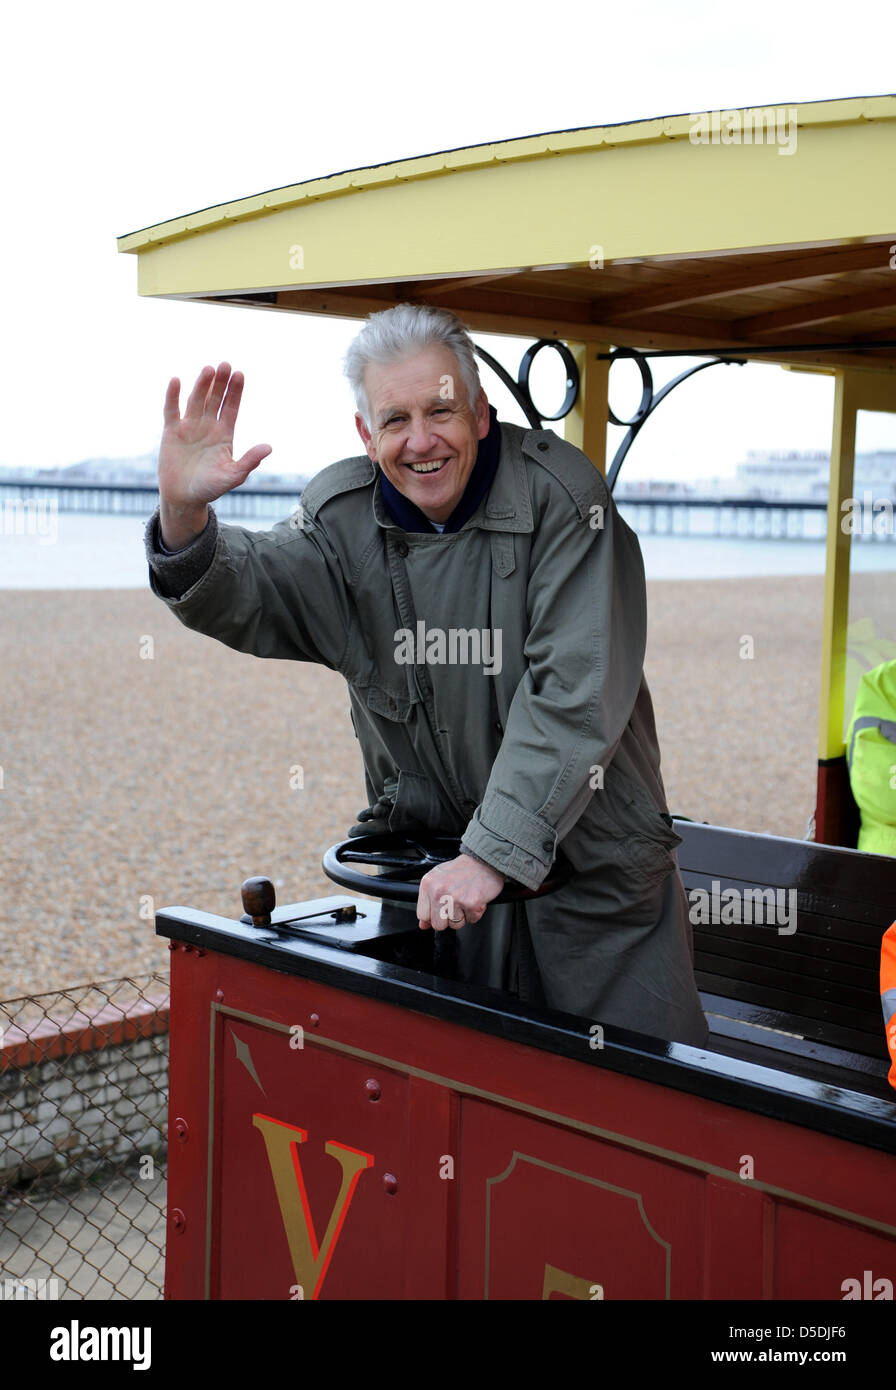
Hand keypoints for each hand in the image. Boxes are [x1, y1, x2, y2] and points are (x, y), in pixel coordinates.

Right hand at [158, 363, 271, 546]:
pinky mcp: (171, 431)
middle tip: (226, 364)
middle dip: (220, 382)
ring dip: (202, 385)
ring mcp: (189, 426)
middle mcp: (207, 426)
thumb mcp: (233, 476)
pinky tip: (176, 380)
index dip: (235, 391)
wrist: (184, 498)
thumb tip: (269, 447)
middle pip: (215, 399)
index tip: (240, 374)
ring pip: (196, 400)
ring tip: (208, 369)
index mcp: (224, 434)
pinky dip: (173, 395)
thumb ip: (249, 461)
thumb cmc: (210, 488)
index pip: (231, 407)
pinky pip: (172, 410)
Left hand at [416, 854, 503, 931]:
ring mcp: (454, 898)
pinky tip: (474, 898)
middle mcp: (439, 891)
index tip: (440, 910)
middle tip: (455, 904)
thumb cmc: (463, 868)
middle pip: (438, 924)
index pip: (422, 915)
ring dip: (463, 915)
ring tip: (466, 899)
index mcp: (428, 884)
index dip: (433, 916)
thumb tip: (423, 924)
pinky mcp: (471, 903)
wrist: (484, 861)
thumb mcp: (439, 878)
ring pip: (455, 924)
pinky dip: (475, 912)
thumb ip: (428, 900)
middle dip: (448, 918)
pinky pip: (472, 919)